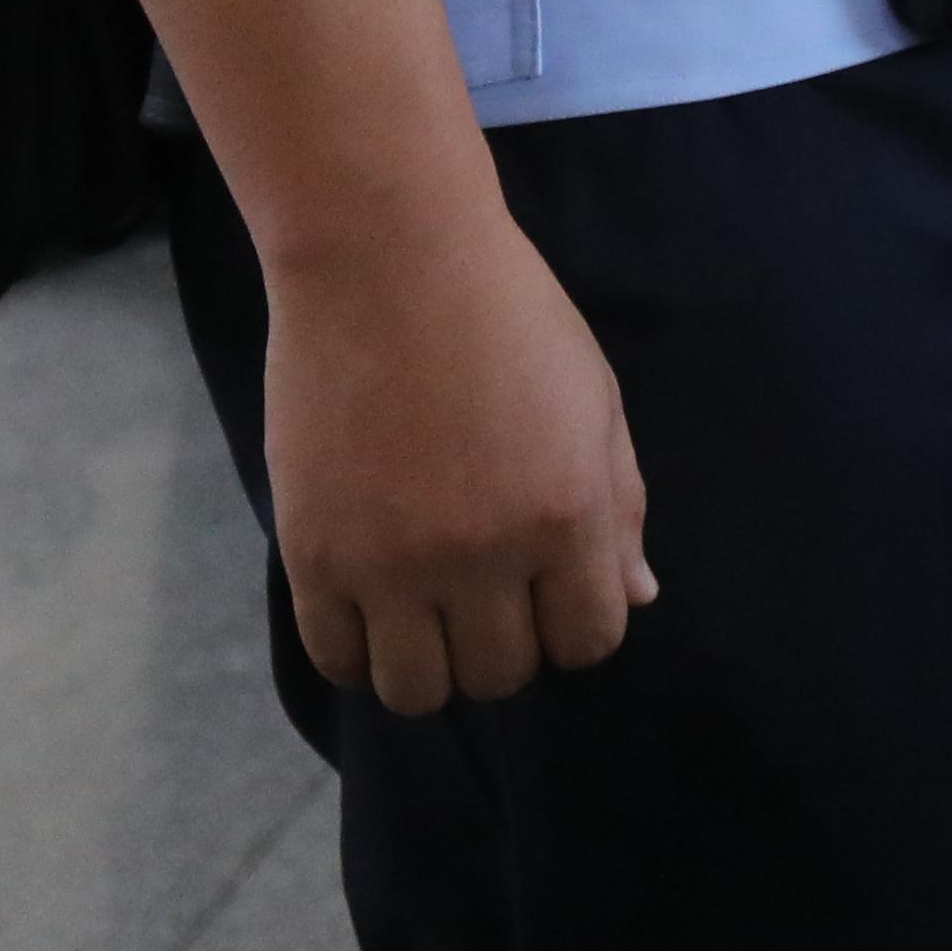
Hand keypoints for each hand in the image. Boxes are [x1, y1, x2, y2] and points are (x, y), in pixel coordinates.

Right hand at [258, 218, 654, 715]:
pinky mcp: (315, 554)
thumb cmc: (509, 317)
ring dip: (432, 665)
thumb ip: (620, 508)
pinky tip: (372, 609)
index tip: (553, 593)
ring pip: (417, 691)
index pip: (589, 642)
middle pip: (502, 675)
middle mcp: (484, 554)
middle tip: (488, 595)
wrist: (388, 259)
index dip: (575, 627)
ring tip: (427, 613)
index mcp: (568, 514)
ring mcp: (392, 562)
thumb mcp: (595, 401)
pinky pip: (336, 659)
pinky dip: (358, 652)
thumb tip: (637, 598)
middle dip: (505, 645)